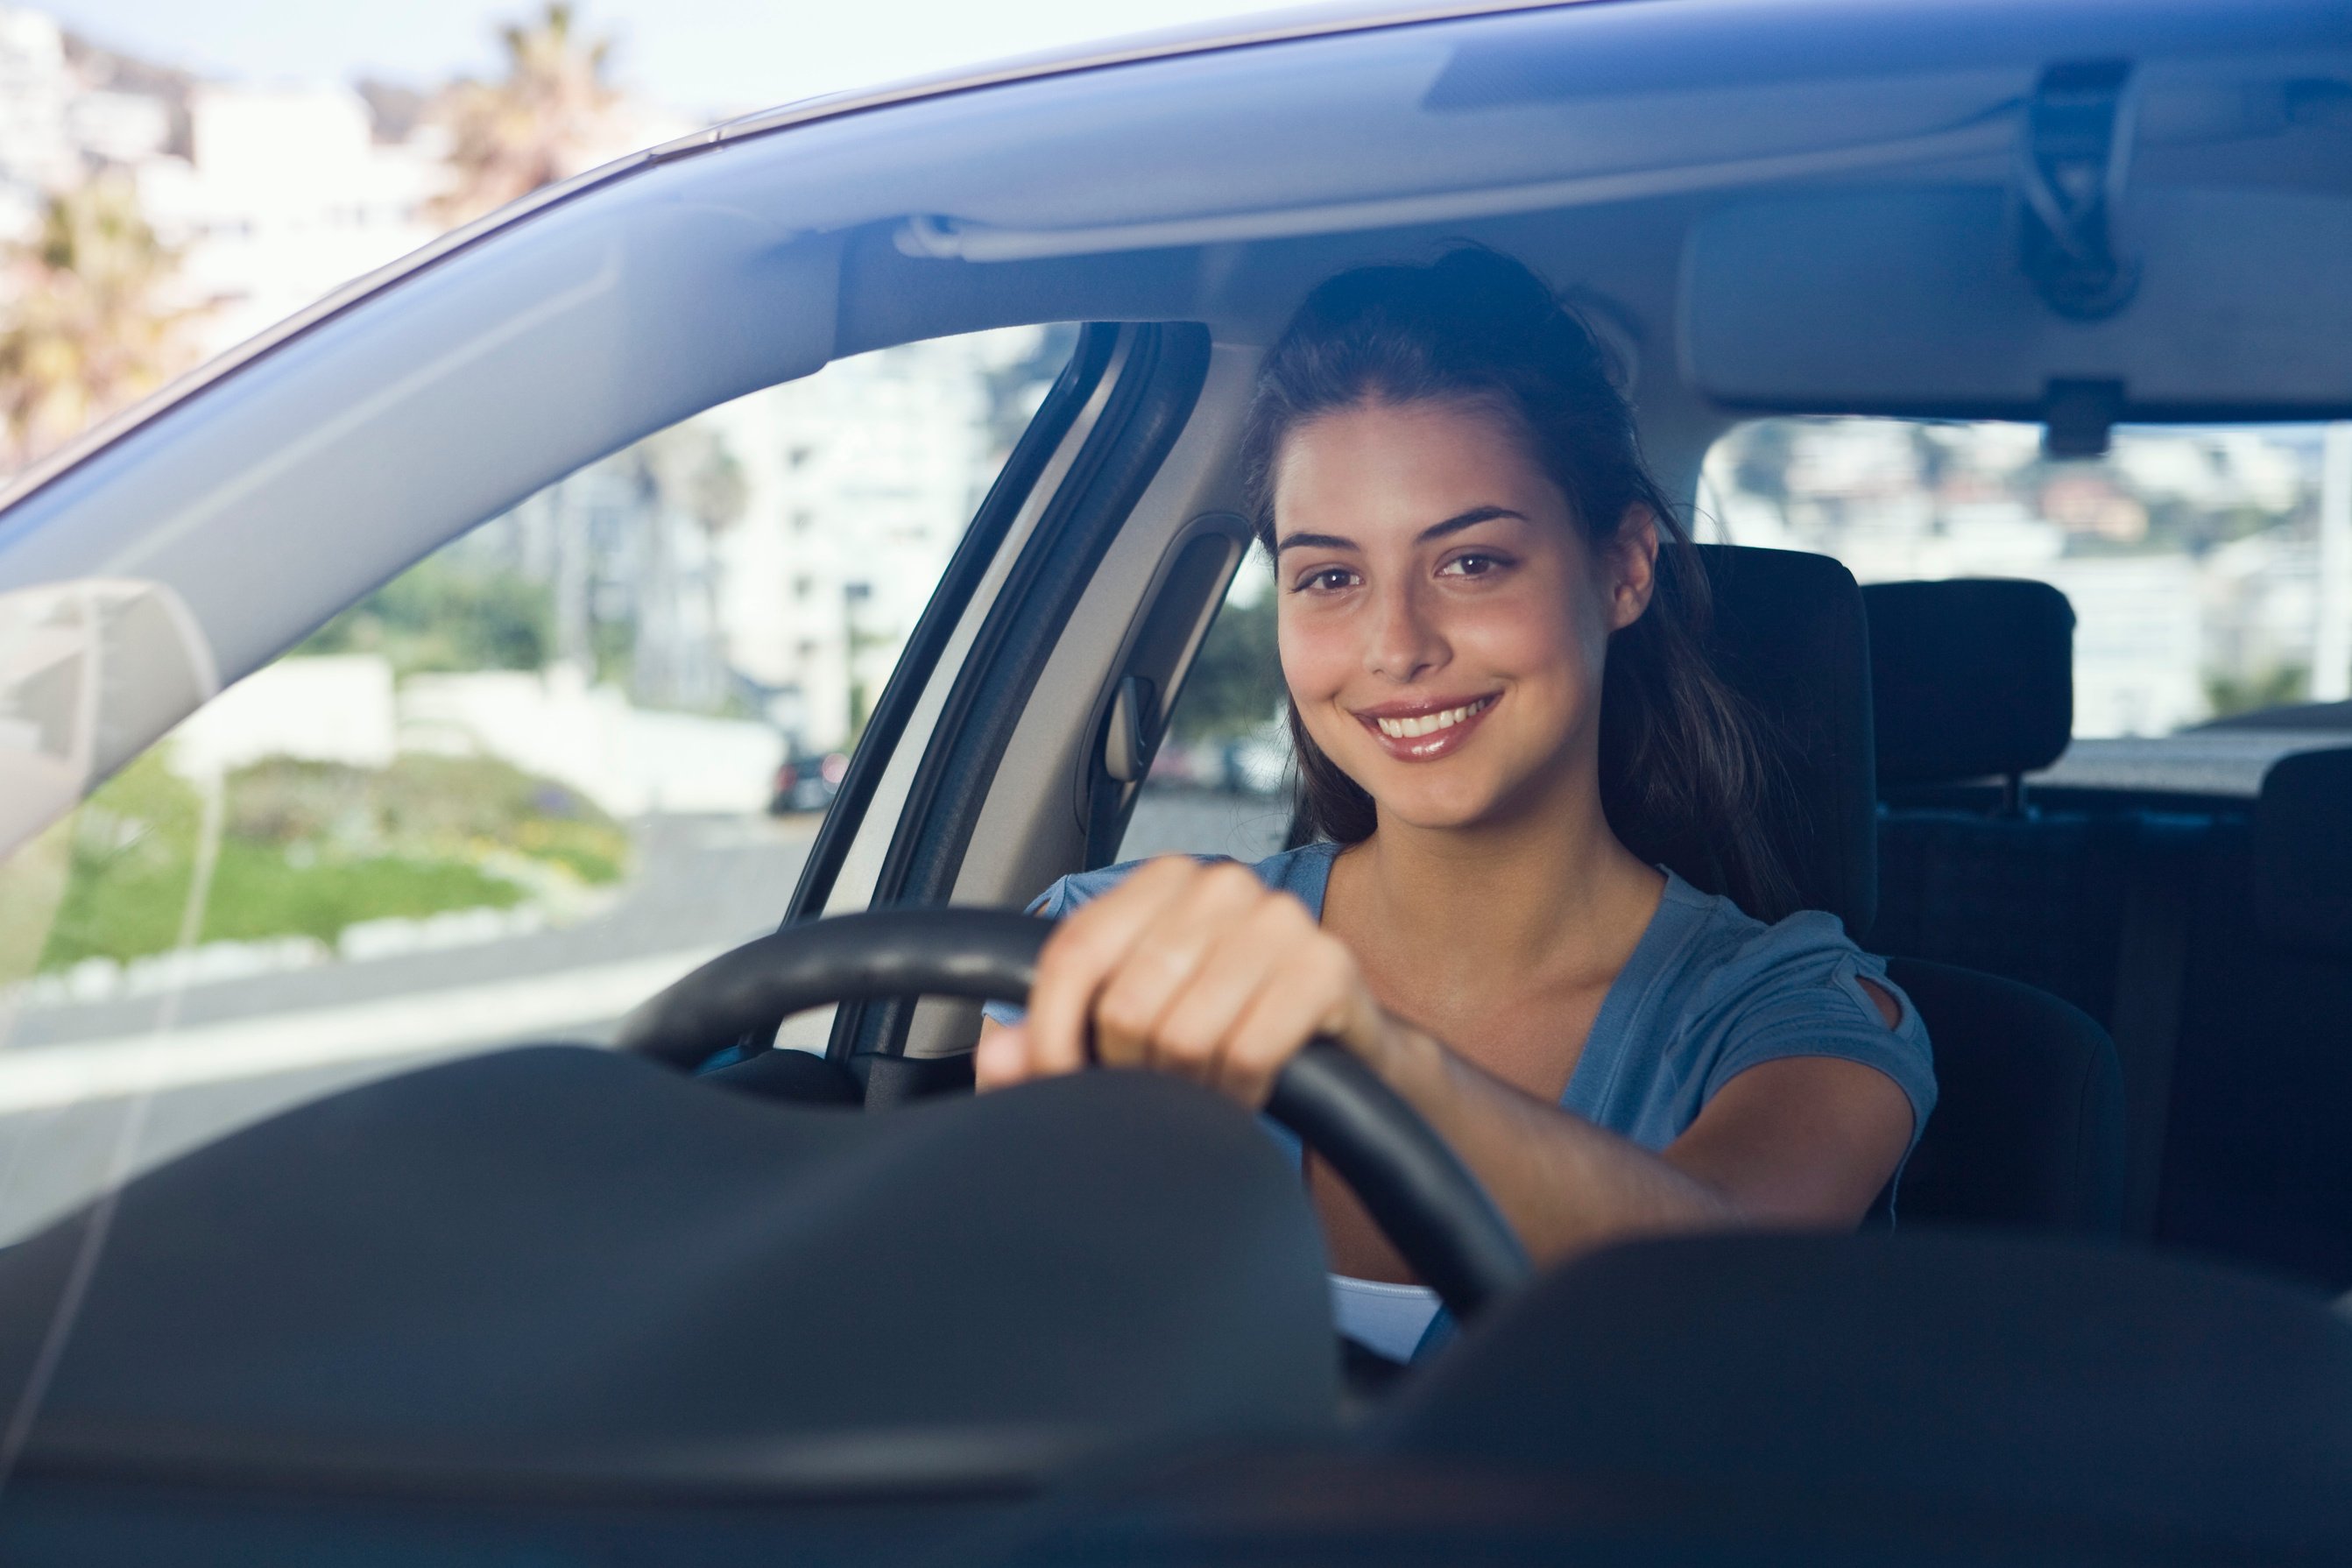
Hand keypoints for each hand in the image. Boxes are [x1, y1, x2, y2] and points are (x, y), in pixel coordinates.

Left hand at [974, 856, 1395, 1106]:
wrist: (1340, 1046)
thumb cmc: (1223, 1029)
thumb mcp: (1131, 1032)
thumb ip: (1052, 1045)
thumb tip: (998, 1056)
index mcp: (1162, 879)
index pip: (1073, 953)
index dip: (1052, 1033)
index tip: (1060, 1082)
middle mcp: (1221, 884)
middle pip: (1127, 1005)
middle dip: (1134, 1072)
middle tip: (1160, 1086)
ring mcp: (1279, 918)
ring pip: (1185, 1035)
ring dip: (1190, 1089)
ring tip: (1205, 1087)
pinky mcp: (1327, 965)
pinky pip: (1247, 1052)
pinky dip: (1239, 1091)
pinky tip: (1247, 1088)